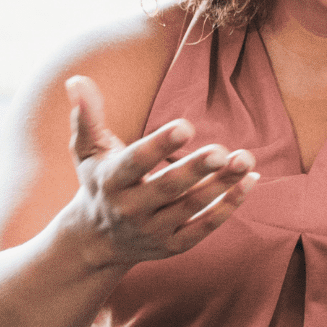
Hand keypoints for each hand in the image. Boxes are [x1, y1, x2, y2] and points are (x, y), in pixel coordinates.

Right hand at [63, 75, 256, 268]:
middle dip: (196, 170)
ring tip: (245, 159)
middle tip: (223, 151)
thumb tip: (77, 80)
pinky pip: (204, 228)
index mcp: (111, 182)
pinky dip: (229, 207)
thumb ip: (86, 117)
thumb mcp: (88, 151)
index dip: (160, 146)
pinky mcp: (173, 246)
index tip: (186, 126)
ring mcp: (153, 231)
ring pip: (191, 208)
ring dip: (221, 185)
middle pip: (168, 189)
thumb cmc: (99, 182)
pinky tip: (249, 181)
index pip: (136, 163)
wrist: (96, 241)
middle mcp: (131, 210)